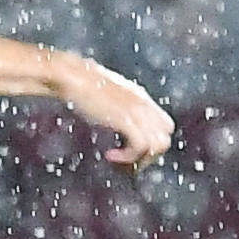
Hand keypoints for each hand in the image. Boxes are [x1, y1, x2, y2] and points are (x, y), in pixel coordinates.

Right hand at [54, 55, 176, 167]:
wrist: (73, 75)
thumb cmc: (81, 84)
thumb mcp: (107, 93)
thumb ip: (117, 104)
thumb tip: (110, 114)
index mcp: (141, 98)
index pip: (165, 126)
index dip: (152, 143)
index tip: (134, 151)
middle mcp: (144, 105)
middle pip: (165, 138)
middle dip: (148, 156)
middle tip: (127, 162)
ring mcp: (136, 112)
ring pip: (157, 145)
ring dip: (139, 159)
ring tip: (119, 161)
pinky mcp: (126, 119)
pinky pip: (140, 146)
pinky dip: (126, 157)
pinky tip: (110, 155)